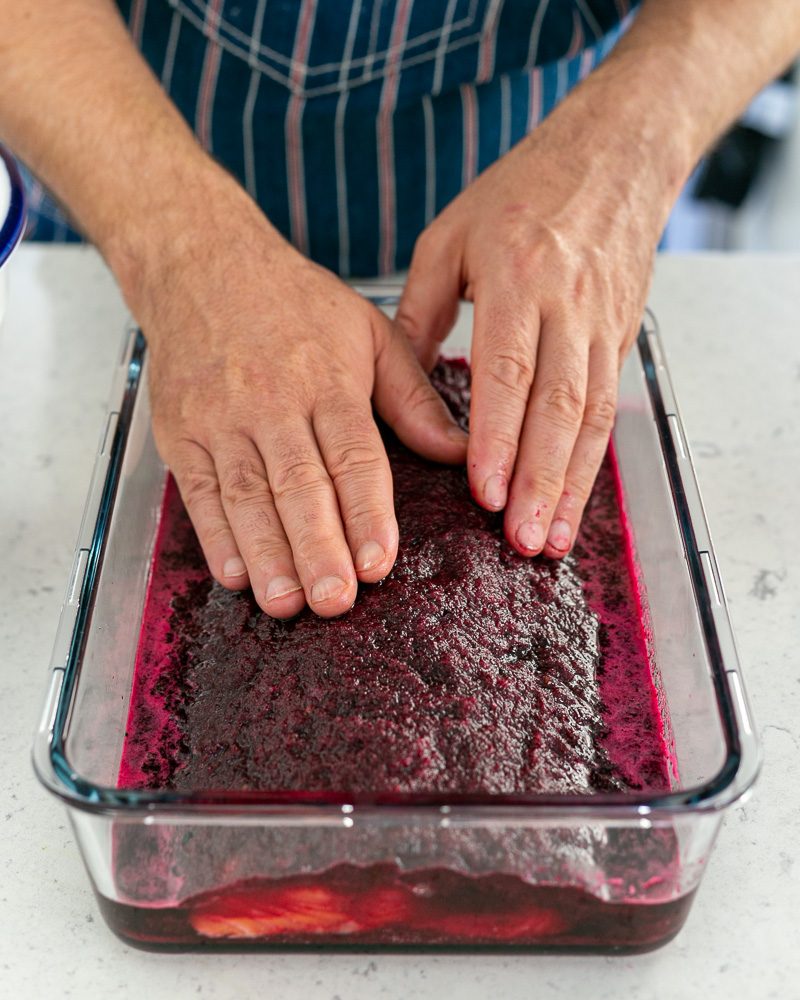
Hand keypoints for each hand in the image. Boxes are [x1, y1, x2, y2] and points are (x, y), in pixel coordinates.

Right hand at [131, 175, 466, 618]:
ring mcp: (221, 420)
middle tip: (337, 601)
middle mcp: (274, 402)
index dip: (366, 513)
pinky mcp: (181, 433)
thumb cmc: (297, 306)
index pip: (353, 456)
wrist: (204, 266)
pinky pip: (198, 492)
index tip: (381, 563)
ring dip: (267, 554)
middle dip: (318, 548)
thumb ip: (412, 397)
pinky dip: (215, 536)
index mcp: (329, 379)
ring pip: (247, 496)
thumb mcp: (369, 333)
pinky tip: (235, 575)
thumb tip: (458, 451)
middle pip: (298, 484)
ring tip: (287, 603)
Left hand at [394, 79, 675, 558]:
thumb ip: (420, 312)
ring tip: (549, 539)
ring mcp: (603, 323)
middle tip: (520, 539)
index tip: (484, 493)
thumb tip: (400, 384)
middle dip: (539, 480)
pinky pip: (608, 406)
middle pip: (557, 407)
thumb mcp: (449, 238)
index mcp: (520, 277)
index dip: (499, 438)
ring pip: (589, 417)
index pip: (510, 372)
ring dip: (571, 483)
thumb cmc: (520, 192)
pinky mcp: (621, 336)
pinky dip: (592, 459)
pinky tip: (574, 498)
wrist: (613, 156)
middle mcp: (569, 306)